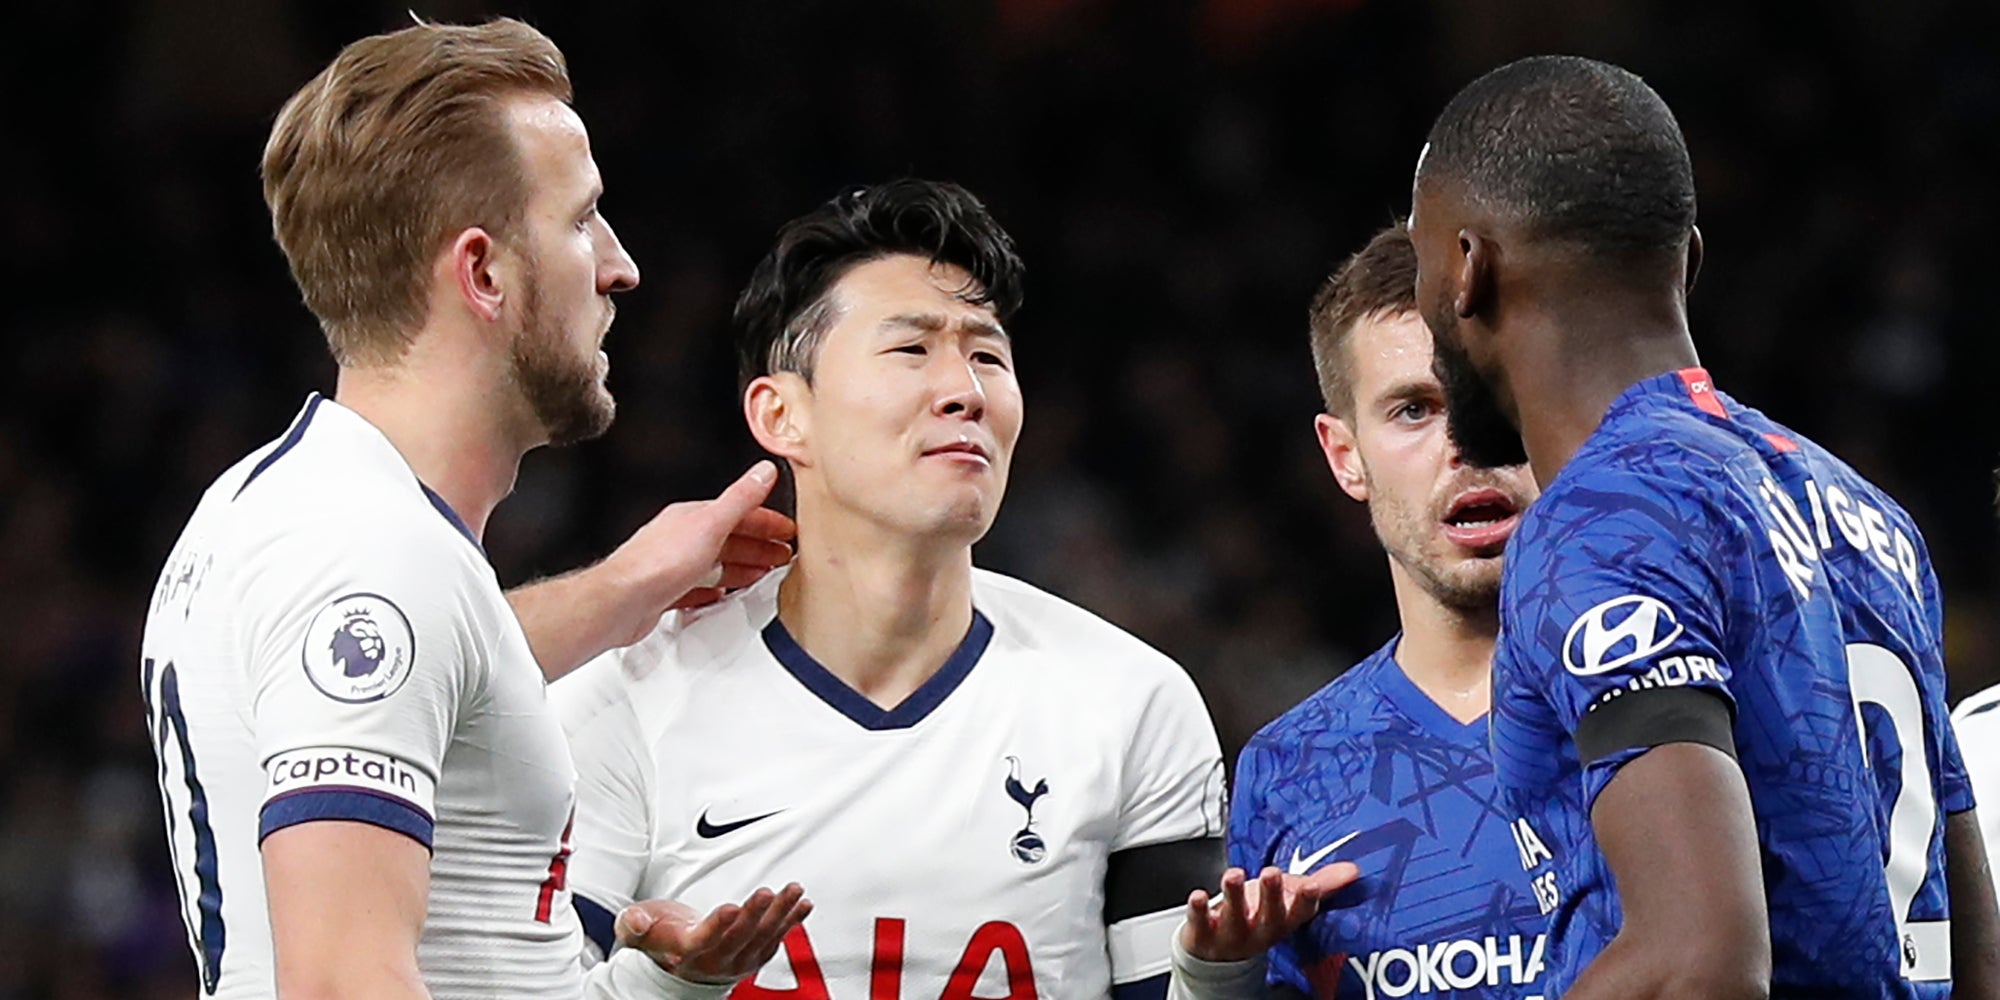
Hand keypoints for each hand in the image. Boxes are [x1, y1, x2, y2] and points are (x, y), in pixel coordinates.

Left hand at [602, 461, 797, 636]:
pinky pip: (699, 586)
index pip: (738, 512)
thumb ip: (740, 498)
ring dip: (742, 566)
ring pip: (715, 563)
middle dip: (759, 545)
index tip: (787, 530)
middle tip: (782, 554)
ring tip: (763, 572)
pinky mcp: (666, 591)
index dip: (767, 521)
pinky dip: (717, 589)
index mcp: (693, 517)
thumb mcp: (710, 524)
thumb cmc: (658, 564)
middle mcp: (681, 537)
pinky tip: (722, 593)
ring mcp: (673, 565)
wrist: (622, 601)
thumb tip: (763, 471)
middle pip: (729, 538)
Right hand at [615, 884, 812, 984]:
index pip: (703, 942)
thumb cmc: (662, 935)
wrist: (681, 960)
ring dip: (780, 914)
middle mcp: (715, 960)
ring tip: (793, 892)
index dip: (716, 927)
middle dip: (753, 915)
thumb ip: (633, 924)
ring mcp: (738, 959)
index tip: (729, 908)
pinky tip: (802, 904)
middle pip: (738, 938)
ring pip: (762, 937)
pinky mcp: (755, 954)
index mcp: (686, 952)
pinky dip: (791, 921)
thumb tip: (637, 921)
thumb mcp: (637, 930)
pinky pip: (777, 938)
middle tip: (764, 893)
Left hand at [1179, 863, 1359, 962]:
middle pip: (1269, 915)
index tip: (1311, 886)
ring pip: (1235, 916)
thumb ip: (1320, 884)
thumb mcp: (1289, 901)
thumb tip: (1353, 870)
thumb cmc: (1258, 917)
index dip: (1306, 901)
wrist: (1219, 955)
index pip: (1299, 913)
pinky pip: (1200, 922)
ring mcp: (1232, 933)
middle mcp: (1259, 929)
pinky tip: (1197, 896)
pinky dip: (1198, 909)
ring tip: (1233, 875)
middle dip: (1271, 895)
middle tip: (1272, 874)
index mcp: (1283, 921)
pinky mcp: (1204, 933)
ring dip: (1234, 896)